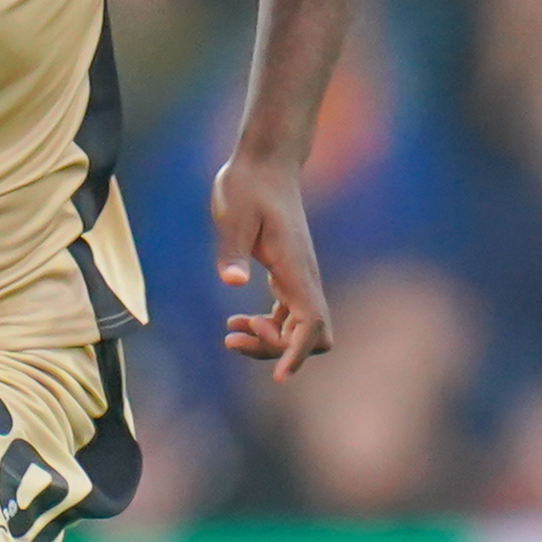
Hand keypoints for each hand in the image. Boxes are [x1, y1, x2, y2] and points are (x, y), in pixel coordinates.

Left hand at [211, 154, 333, 377]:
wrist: (266, 164)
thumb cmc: (248, 186)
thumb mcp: (233, 215)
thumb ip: (232, 250)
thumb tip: (232, 283)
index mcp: (295, 267)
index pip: (312, 322)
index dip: (298, 353)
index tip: (279, 377)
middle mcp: (305, 278)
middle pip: (311, 336)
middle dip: (278, 349)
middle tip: (234, 337)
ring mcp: (299, 279)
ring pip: (301, 330)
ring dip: (270, 342)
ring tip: (230, 334)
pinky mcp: (289, 276)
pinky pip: (290, 317)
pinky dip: (268, 328)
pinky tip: (238, 321)